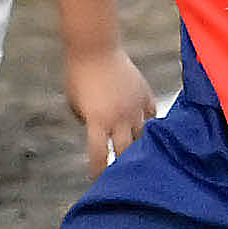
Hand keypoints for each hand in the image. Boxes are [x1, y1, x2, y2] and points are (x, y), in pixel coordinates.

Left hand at [64, 48, 155, 174]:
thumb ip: (87, 122)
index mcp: (97, 121)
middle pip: (125, 151)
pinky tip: (151, 133)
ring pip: (143, 136)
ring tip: (141, 157)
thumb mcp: (74, 103)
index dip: (98, 171)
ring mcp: (135, 107)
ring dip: (139, 147)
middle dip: (122, 165)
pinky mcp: (145, 95)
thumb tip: (101, 135)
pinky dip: (151, 125)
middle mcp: (119, 118)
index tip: (99, 180)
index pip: (99, 156)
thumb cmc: (79, 75)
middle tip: (122, 174)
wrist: (95, 48)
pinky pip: (152, 116)